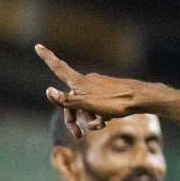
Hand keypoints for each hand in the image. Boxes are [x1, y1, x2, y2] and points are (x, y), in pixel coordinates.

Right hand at [35, 45, 158, 137]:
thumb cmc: (114, 101)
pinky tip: (108, 119)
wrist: (142, 98)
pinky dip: (100, 115)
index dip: (47, 58)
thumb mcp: (87, 104)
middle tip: (78, 134)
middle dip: (73, 118)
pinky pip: (99, 106)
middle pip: (72, 100)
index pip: (58, 68)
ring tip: (102, 122)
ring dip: (90, 118)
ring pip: (86, 106)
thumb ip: (67, 100)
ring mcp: (99, 87)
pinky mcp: (110, 93)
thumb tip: (48, 91)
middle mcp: (87, 81)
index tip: (38, 45)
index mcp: (79, 81)